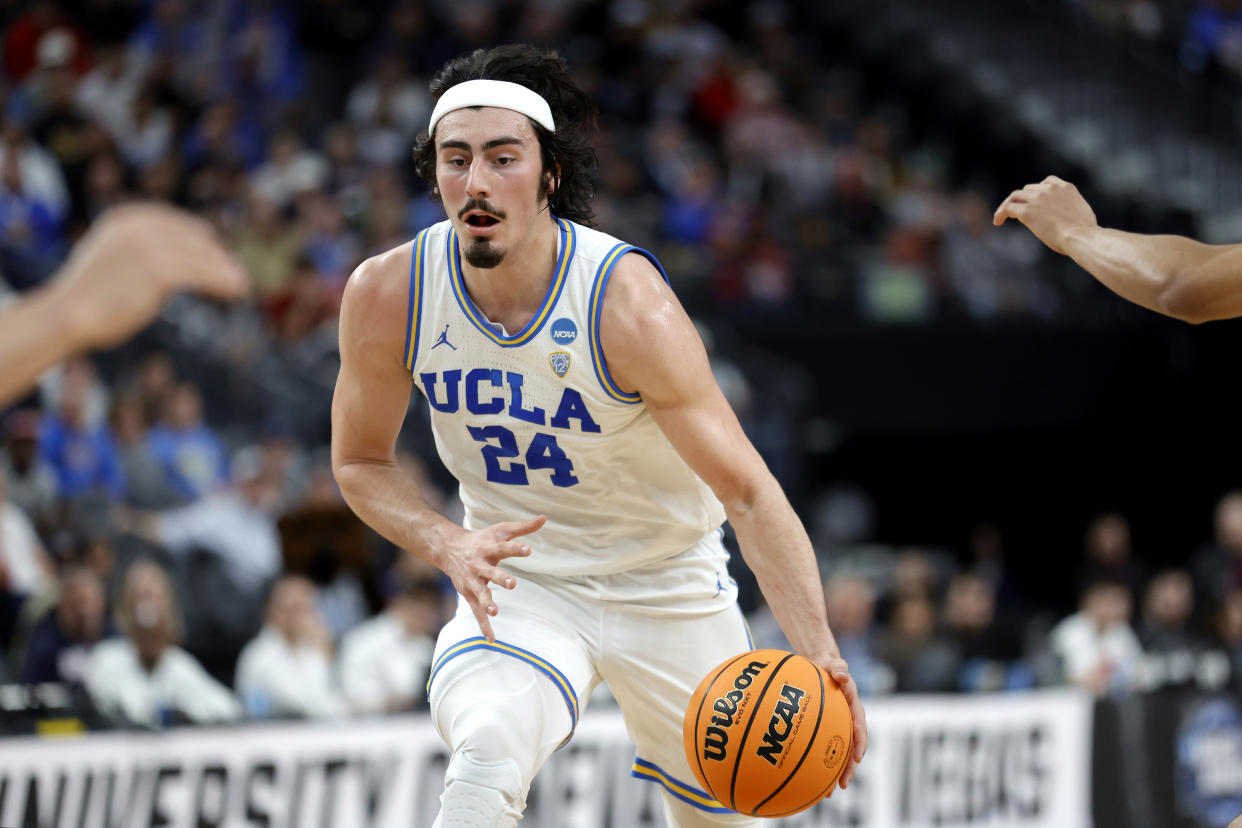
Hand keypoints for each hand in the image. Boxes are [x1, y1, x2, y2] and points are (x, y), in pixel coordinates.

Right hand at [52, 203, 248, 348]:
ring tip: (243, 285)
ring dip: (226, 272)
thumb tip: (176, 263)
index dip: (203, 239)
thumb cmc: (88, 298)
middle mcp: (139, 226)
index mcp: (126, 217)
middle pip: (194, 239)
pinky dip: (223, 282)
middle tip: (237, 272)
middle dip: (217, 256)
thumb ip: (139, 251)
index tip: (219, 254)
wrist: (67, 315)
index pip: (177, 223)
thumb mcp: (111, 259)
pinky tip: (237, 291)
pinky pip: (203, 274)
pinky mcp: (160, 270)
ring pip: (202, 258)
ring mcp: (150, 246)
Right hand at [435, 514, 544, 641]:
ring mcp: (473, 581)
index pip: (504, 548)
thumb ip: (523, 527)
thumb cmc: (481, 539)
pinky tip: (492, 639)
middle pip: (491, 572)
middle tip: (512, 583)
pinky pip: (476, 612)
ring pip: (480, 593)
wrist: (448, 548)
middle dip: (500, 578)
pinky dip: (483, 626)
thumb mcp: (501, 530)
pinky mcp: (469, 594)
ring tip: (495, 611)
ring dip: (487, 602)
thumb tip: (544, 518)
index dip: (516, 548)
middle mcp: (480, 565)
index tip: (528, 549)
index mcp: (489, 548)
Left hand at [820, 655, 867, 792]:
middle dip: (848, 769)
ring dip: (833, 774)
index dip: (859, 744)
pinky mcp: (824, 730)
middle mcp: (847, 722)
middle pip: (850, 750)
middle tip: (842, 785)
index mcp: (854, 709)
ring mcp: (836, 728)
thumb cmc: (829, 666)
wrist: (821, 666)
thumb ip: (839, 668)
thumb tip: (842, 675)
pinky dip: (817, 763)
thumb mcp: (835, 664)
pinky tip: (806, 778)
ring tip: (826, 794)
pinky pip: (821, 749)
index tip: (857, 758)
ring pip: (836, 754)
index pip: (860, 728)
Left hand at [992, 175, 1097, 254]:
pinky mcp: (1027, 211)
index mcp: (1066, 188)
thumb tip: (1069, 218)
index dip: (1038, 191)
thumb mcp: (1083, 213)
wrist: (1080, 236)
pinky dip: (1000, 213)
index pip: (1047, 182)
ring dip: (1008, 205)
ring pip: (1015, 196)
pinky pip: (1008, 208)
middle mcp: (1050, 189)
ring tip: (1001, 217)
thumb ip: (1072, 209)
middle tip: (1016, 211)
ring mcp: (1038, 199)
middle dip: (1022, 200)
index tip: (1034, 200)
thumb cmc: (1085, 233)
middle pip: (1029, 189)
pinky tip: (997, 222)